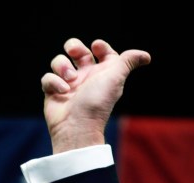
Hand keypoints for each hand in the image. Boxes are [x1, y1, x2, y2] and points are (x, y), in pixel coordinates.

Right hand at [41, 38, 150, 153]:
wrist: (77, 125)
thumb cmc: (97, 101)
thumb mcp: (115, 78)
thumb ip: (128, 63)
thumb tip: (146, 56)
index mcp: (103, 73)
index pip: (103, 53)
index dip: (101, 46)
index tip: (97, 47)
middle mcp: (87, 77)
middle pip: (77, 51)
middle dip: (74, 46)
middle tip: (75, 52)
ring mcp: (70, 83)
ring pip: (59, 61)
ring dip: (62, 66)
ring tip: (70, 80)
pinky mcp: (54, 91)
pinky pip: (48, 77)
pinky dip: (54, 82)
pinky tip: (63, 92)